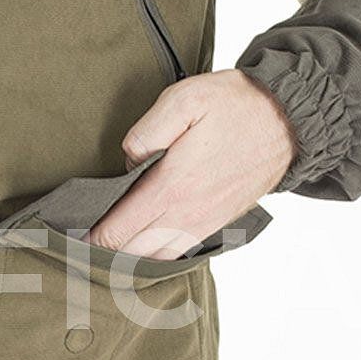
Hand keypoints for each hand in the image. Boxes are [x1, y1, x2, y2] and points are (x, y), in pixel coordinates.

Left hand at [85, 69, 295, 258]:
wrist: (292, 120)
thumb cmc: (237, 106)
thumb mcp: (185, 100)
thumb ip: (146, 132)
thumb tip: (126, 160)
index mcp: (171, 188)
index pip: (117, 230)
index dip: (89, 238)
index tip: (69, 238)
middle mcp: (186, 214)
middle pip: (131, 253)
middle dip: (103, 253)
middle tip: (78, 245)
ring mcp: (204, 223)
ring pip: (155, 259)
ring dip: (128, 258)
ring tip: (104, 249)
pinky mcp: (217, 224)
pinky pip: (178, 252)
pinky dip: (154, 256)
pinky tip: (140, 245)